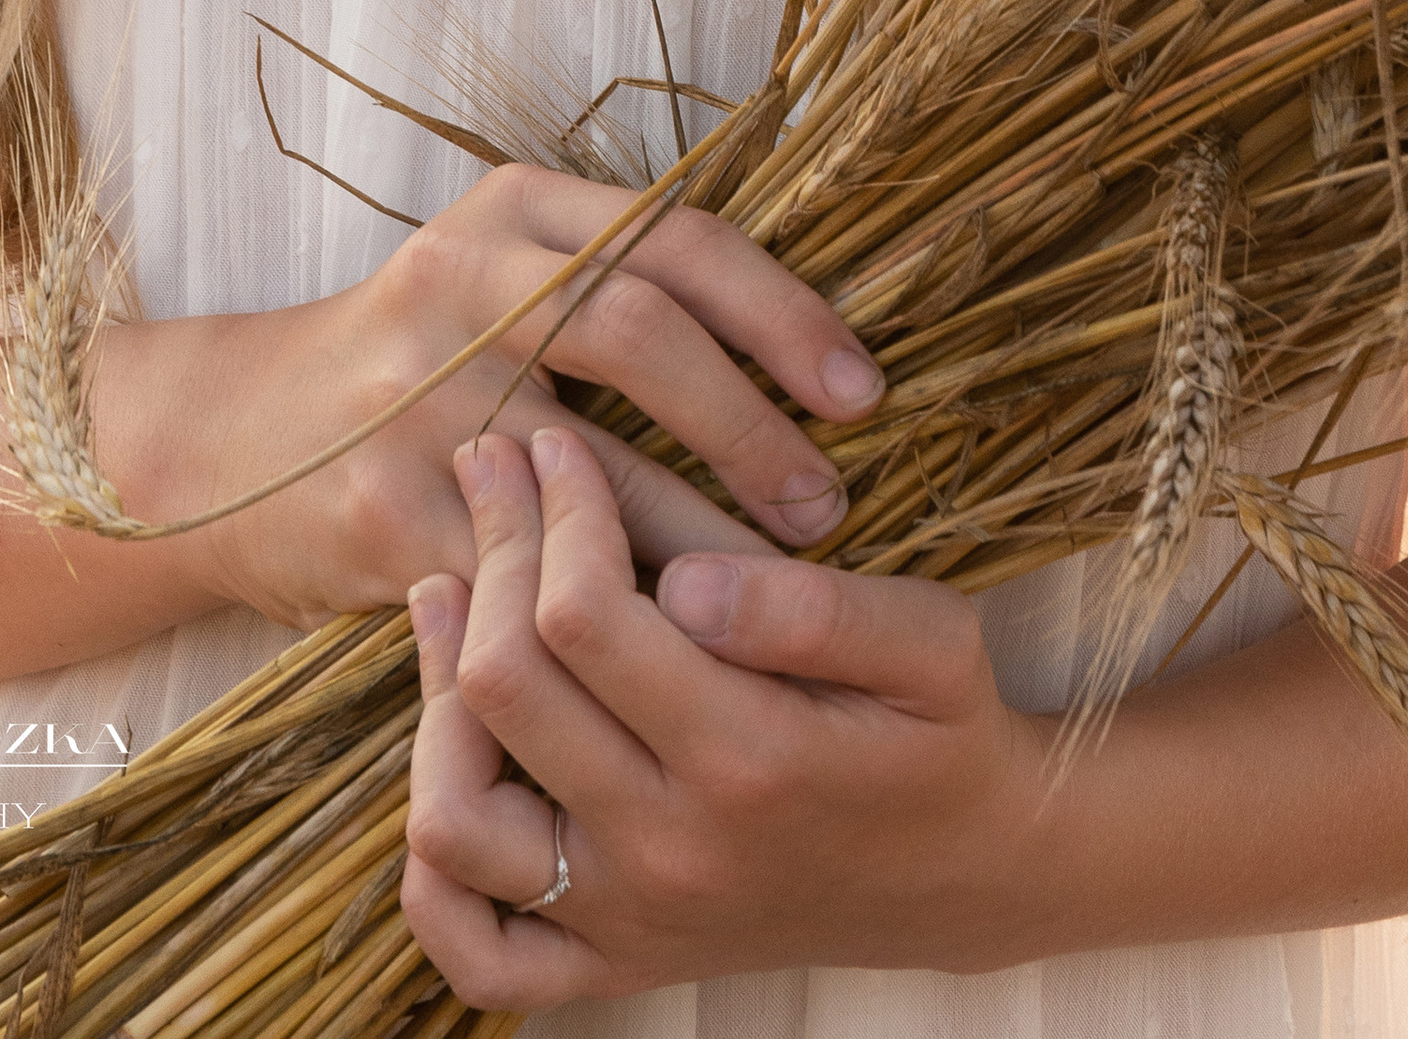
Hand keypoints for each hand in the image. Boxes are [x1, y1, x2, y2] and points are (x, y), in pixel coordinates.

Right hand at [115, 167, 885, 634]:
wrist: (223, 449)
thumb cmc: (412, 367)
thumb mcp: (500, 280)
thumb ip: (618, 286)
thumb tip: (802, 359)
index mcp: (510, 212)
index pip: (675, 238)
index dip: (781, 316)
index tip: (862, 392)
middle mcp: (461, 282)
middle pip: (643, 331)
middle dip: (755, 426)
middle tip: (827, 504)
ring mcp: (417, 396)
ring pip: (597, 474)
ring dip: (708, 544)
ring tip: (779, 595)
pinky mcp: (387, 512)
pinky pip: (534, 576)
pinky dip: (614, 619)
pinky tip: (671, 656)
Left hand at [401, 425, 1044, 1007]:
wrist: (974, 876)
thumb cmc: (945, 733)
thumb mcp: (929, 643)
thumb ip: (813, 608)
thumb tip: (688, 577)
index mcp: (748, 759)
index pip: (584, 615)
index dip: (555, 510)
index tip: (557, 444)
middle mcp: (670, 854)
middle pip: (505, 687)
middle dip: (488, 550)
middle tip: (493, 467)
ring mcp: (631, 921)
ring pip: (457, 816)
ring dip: (432, 693)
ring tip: (447, 588)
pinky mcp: (613, 963)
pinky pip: (474, 948)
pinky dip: (433, 871)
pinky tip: (453, 755)